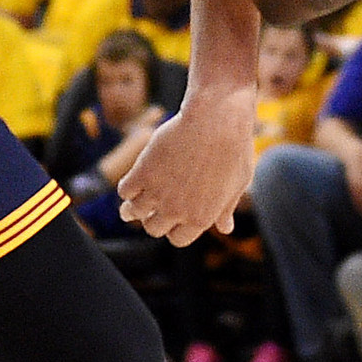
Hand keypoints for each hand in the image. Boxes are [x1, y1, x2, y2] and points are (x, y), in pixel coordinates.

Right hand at [118, 94, 253, 244]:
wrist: (216, 121)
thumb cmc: (233, 150)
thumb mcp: (237, 184)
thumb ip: (226, 209)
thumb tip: (226, 228)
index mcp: (200, 218)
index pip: (178, 239)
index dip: (174, 230)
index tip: (173, 220)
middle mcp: (176, 211)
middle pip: (154, 229)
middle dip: (153, 220)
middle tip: (151, 211)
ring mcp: (157, 192)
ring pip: (132, 212)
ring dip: (131, 209)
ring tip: (130, 204)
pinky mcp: (143, 172)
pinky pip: (124, 190)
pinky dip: (126, 188)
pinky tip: (132, 182)